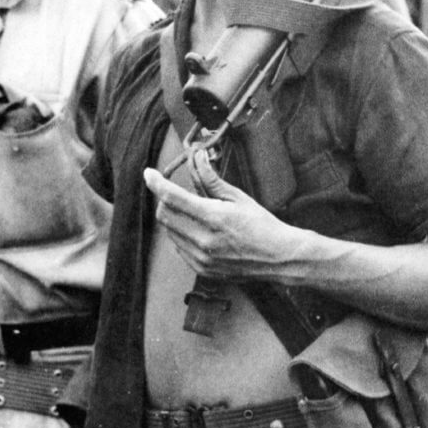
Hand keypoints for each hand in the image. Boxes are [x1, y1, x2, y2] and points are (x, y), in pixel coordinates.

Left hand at [144, 149, 294, 279]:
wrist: (279, 257)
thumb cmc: (262, 225)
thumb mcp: (238, 197)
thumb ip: (211, 180)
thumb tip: (197, 158)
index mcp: (213, 217)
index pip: (172, 197)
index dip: (156, 183)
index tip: (149, 174)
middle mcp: (203, 240)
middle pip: (164, 215)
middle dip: (165, 200)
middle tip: (176, 194)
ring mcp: (201, 258)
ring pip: (170, 232)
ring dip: (174, 218)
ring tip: (195, 214)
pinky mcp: (202, 269)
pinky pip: (179, 249)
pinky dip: (182, 236)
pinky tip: (199, 231)